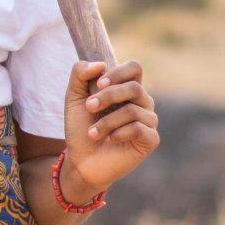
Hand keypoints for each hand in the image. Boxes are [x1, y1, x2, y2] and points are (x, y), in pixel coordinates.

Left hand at [60, 58, 159, 200]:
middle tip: (89, 107)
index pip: (135, 68)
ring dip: (106, 121)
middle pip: (135, 87)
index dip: (118, 72)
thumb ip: (80, 74)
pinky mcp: (150, 139)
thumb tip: (100, 64)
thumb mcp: (73, 97)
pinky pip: (139, 129)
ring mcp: (148, 121)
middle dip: (108, 96)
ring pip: (133, 110)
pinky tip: (108, 140)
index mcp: (125, 89)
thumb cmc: (80, 127)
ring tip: (92, 133)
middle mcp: (141, 102)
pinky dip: (118, 133)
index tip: (98, 83)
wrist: (81, 160)